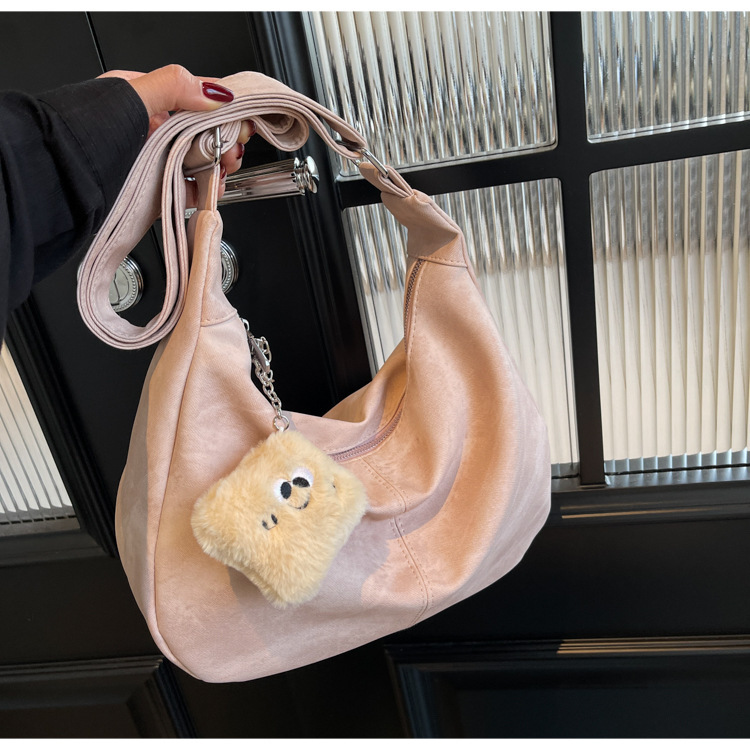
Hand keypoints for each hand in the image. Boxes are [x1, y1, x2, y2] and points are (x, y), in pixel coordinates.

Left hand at [98, 65, 254, 204]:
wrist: (64, 181)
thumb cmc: (87, 135)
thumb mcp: (134, 95)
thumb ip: (175, 86)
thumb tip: (215, 92)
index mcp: (142, 100)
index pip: (192, 100)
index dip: (220, 112)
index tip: (239, 124)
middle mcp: (148, 131)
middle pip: (200, 135)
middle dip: (221, 144)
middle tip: (231, 154)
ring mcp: (153, 163)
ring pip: (197, 163)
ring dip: (216, 169)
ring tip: (222, 174)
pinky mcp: (155, 193)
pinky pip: (188, 191)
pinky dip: (204, 192)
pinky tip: (211, 192)